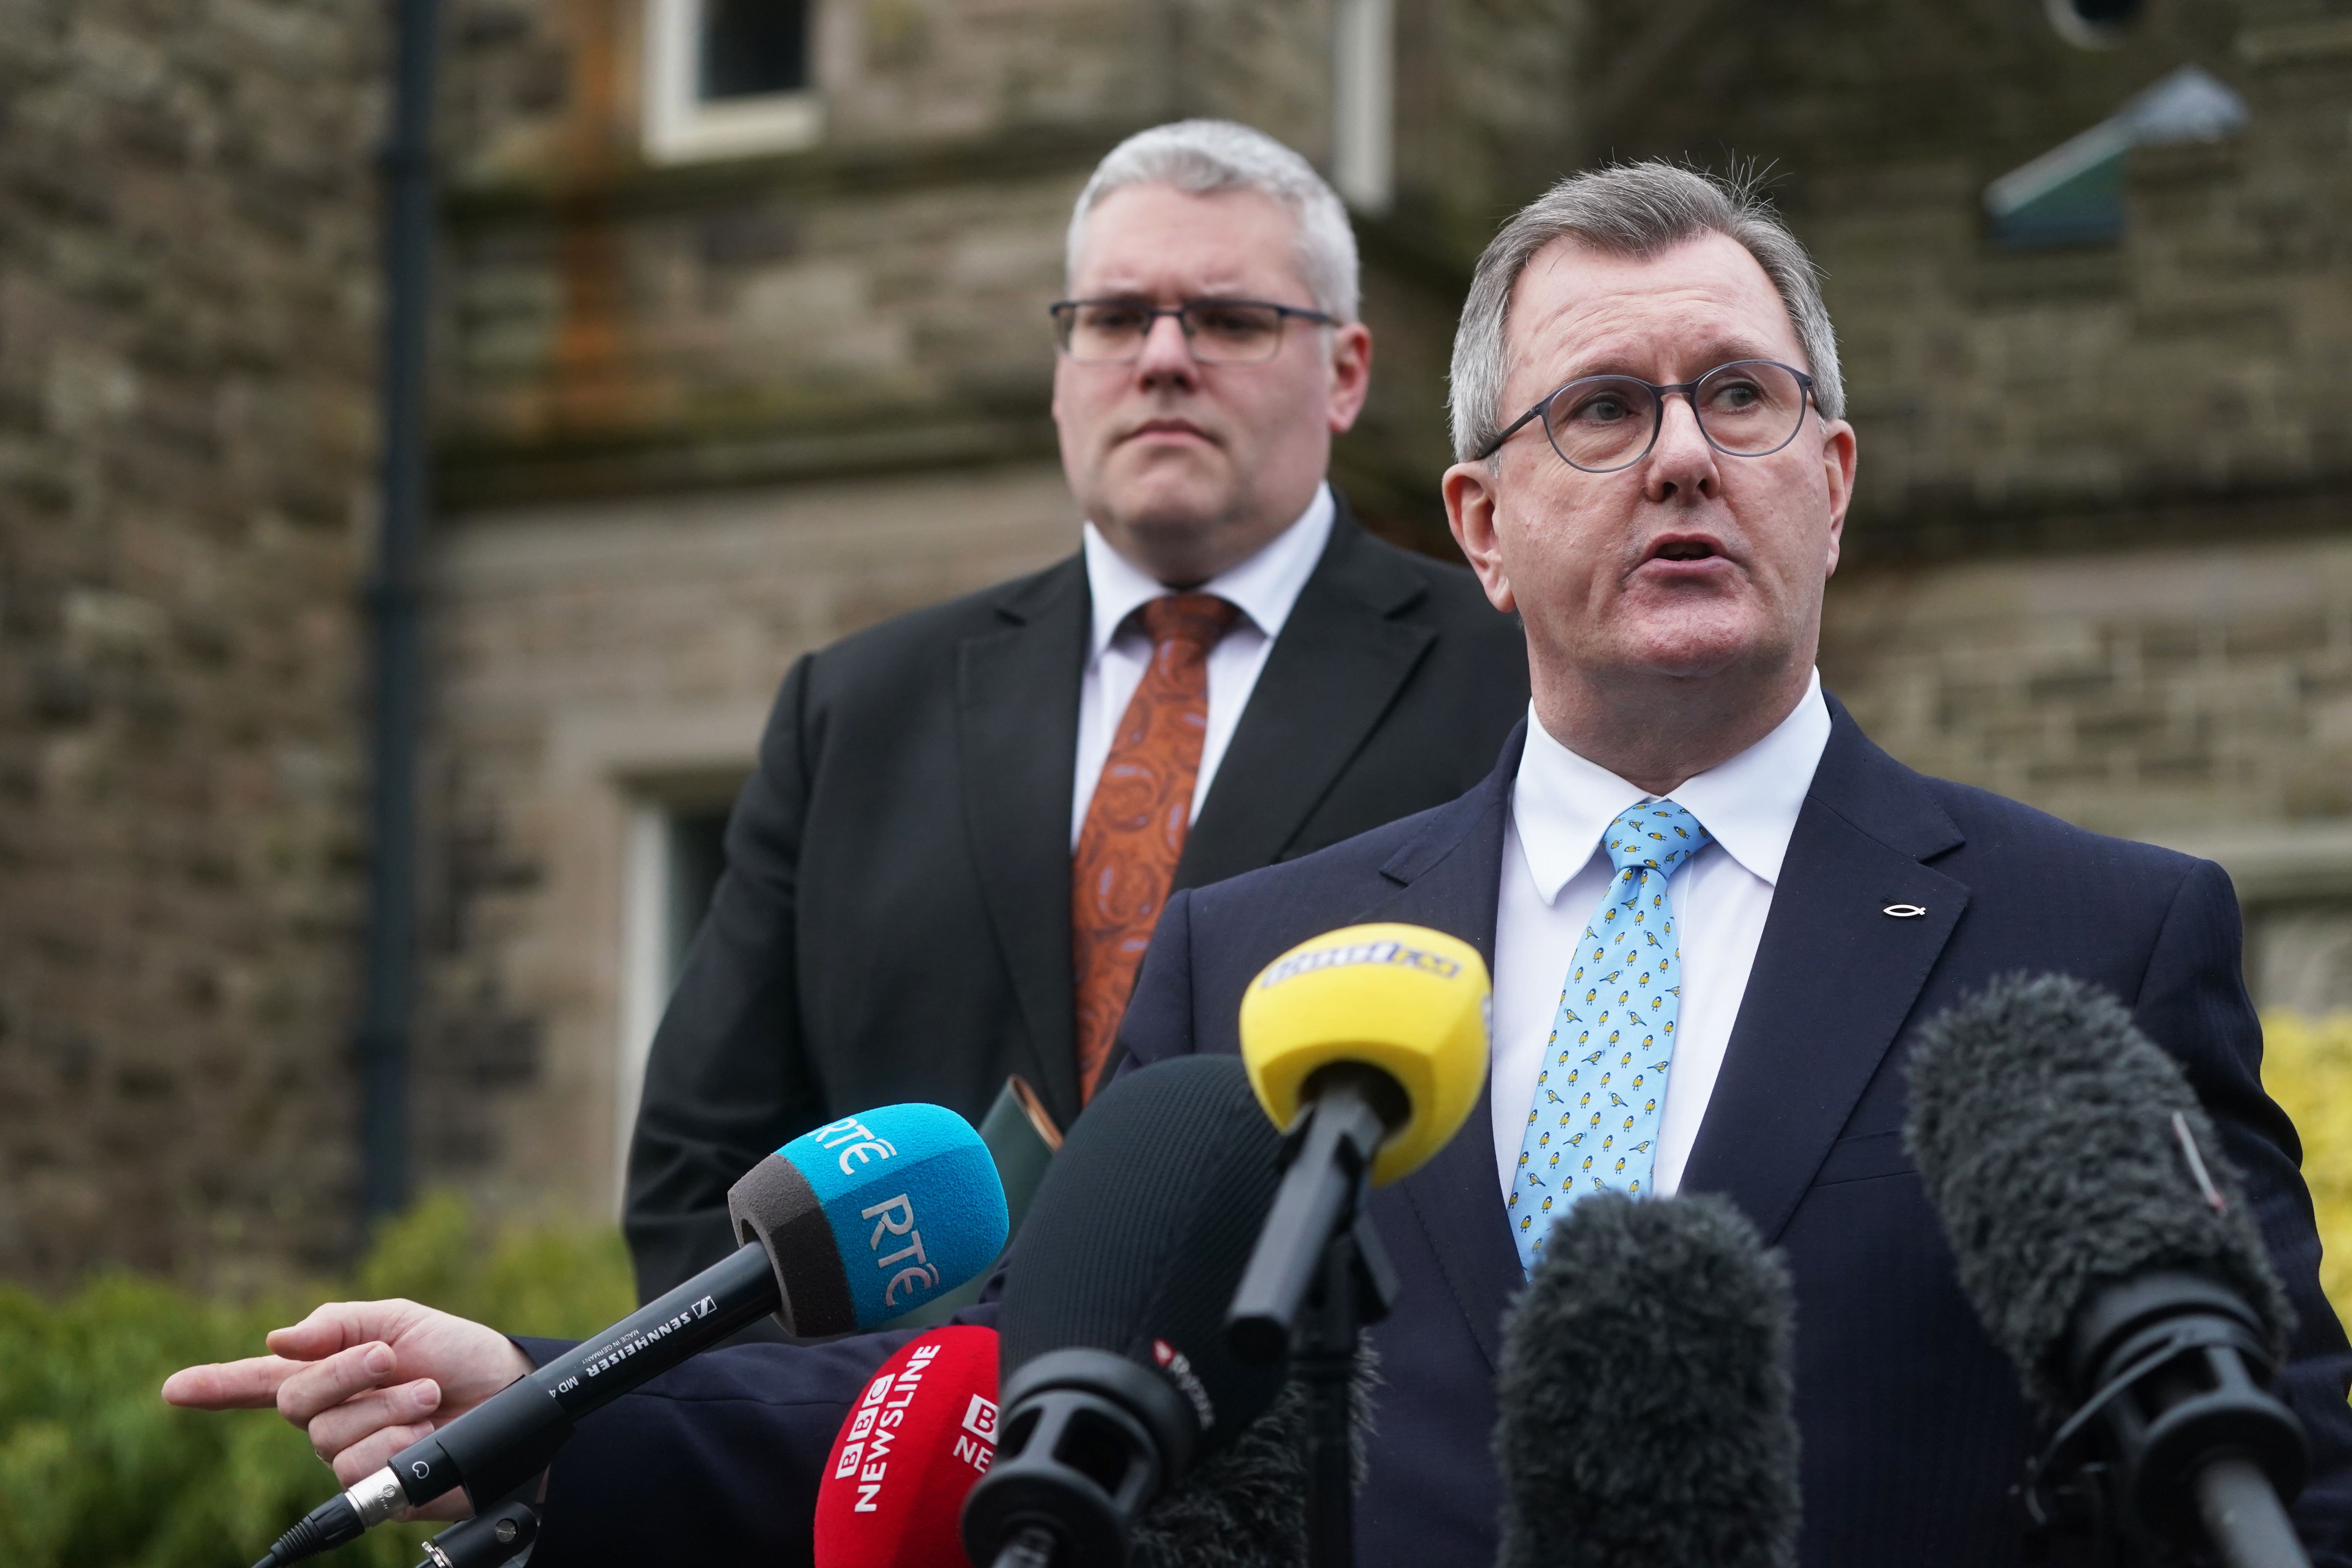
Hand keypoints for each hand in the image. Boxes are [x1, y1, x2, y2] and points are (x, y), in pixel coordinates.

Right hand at [161, 1299, 533, 1521]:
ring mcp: (350, 1455)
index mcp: (331, 1373)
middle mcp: (331, 1418)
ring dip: (385, 1408)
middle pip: (294, 1402)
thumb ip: (339, 1324)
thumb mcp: (404, 1322)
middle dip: (346, 1373)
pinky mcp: (375, 1488)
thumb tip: (278, 1339)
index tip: (173, 1388)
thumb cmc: (462, 1356)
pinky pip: (359, 1467)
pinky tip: (423, 1432)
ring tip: (427, 1396)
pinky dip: (396, 1442)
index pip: (259, 1382)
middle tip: (393, 1360)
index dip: (214, 1386)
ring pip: (329, 1436)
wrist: (510, 1395)